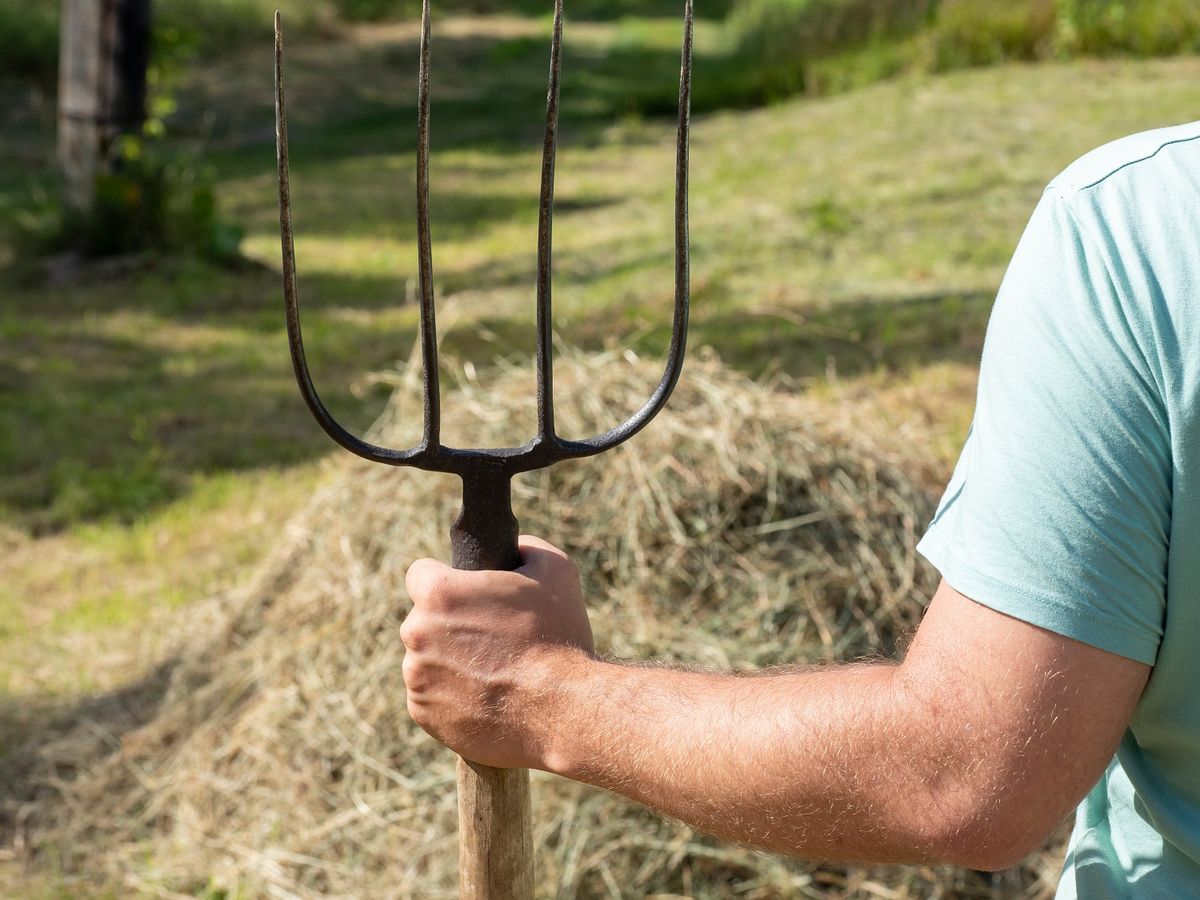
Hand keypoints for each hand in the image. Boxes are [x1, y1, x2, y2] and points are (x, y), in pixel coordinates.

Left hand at [401, 535, 593, 768]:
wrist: (561, 710)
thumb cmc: (558, 636)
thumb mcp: (555, 570)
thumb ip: (525, 548)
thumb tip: (514, 550)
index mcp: (439, 594)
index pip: (420, 573)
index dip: (447, 581)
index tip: (466, 595)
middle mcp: (416, 633)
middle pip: (423, 619)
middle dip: (449, 624)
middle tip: (491, 637)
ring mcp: (417, 677)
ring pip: (425, 659)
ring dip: (448, 661)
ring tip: (493, 672)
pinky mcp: (423, 714)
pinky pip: (429, 696)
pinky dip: (450, 696)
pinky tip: (485, 697)